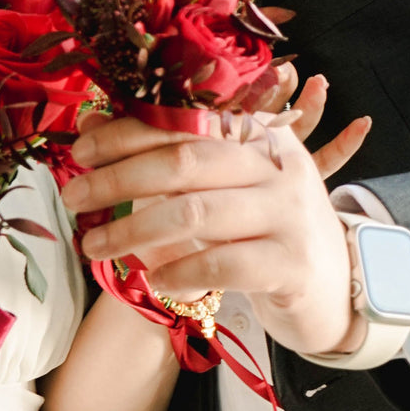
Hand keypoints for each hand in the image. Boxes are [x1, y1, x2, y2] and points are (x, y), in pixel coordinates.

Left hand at [63, 90, 369, 356]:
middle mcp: (276, 166)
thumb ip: (167, 161)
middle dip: (118, 179)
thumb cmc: (264, 235)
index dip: (127, 132)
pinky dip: (181, 272)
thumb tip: (91, 127)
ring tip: (96, 246)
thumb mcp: (222, 190)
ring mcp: (289, 214)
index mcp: (258, 136)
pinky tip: (157, 282)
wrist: (336, 289)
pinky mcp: (292, 264)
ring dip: (134, 231)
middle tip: (73, 200)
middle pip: (185, 162)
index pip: (184, 122)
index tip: (80, 151)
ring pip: (197, 214)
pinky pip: (223, 264)